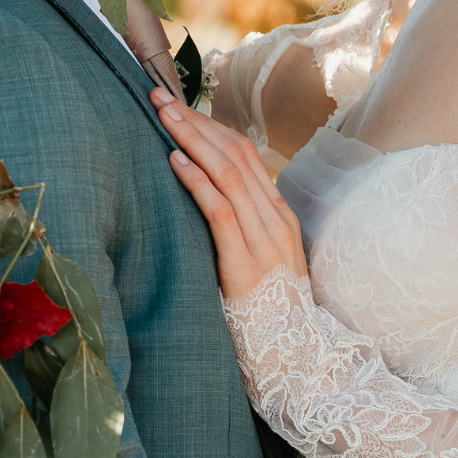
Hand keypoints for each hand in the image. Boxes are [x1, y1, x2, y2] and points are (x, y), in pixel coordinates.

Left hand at [154, 91, 308, 301]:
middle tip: (159, 94)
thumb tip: (202, 204)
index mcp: (280, 217)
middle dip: (195, 121)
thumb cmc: (268, 317)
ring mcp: (266, 242)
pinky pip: (222, 213)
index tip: (178, 105)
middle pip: (235, 155)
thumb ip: (239, 233)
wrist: (298, 362)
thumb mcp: (258, 265)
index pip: (245, 156)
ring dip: (192, 139)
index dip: (210, 126)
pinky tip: (176, 161)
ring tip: (161, 114)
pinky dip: (198, 183)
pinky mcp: (247, 266)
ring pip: (229, 174)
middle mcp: (276, 222)